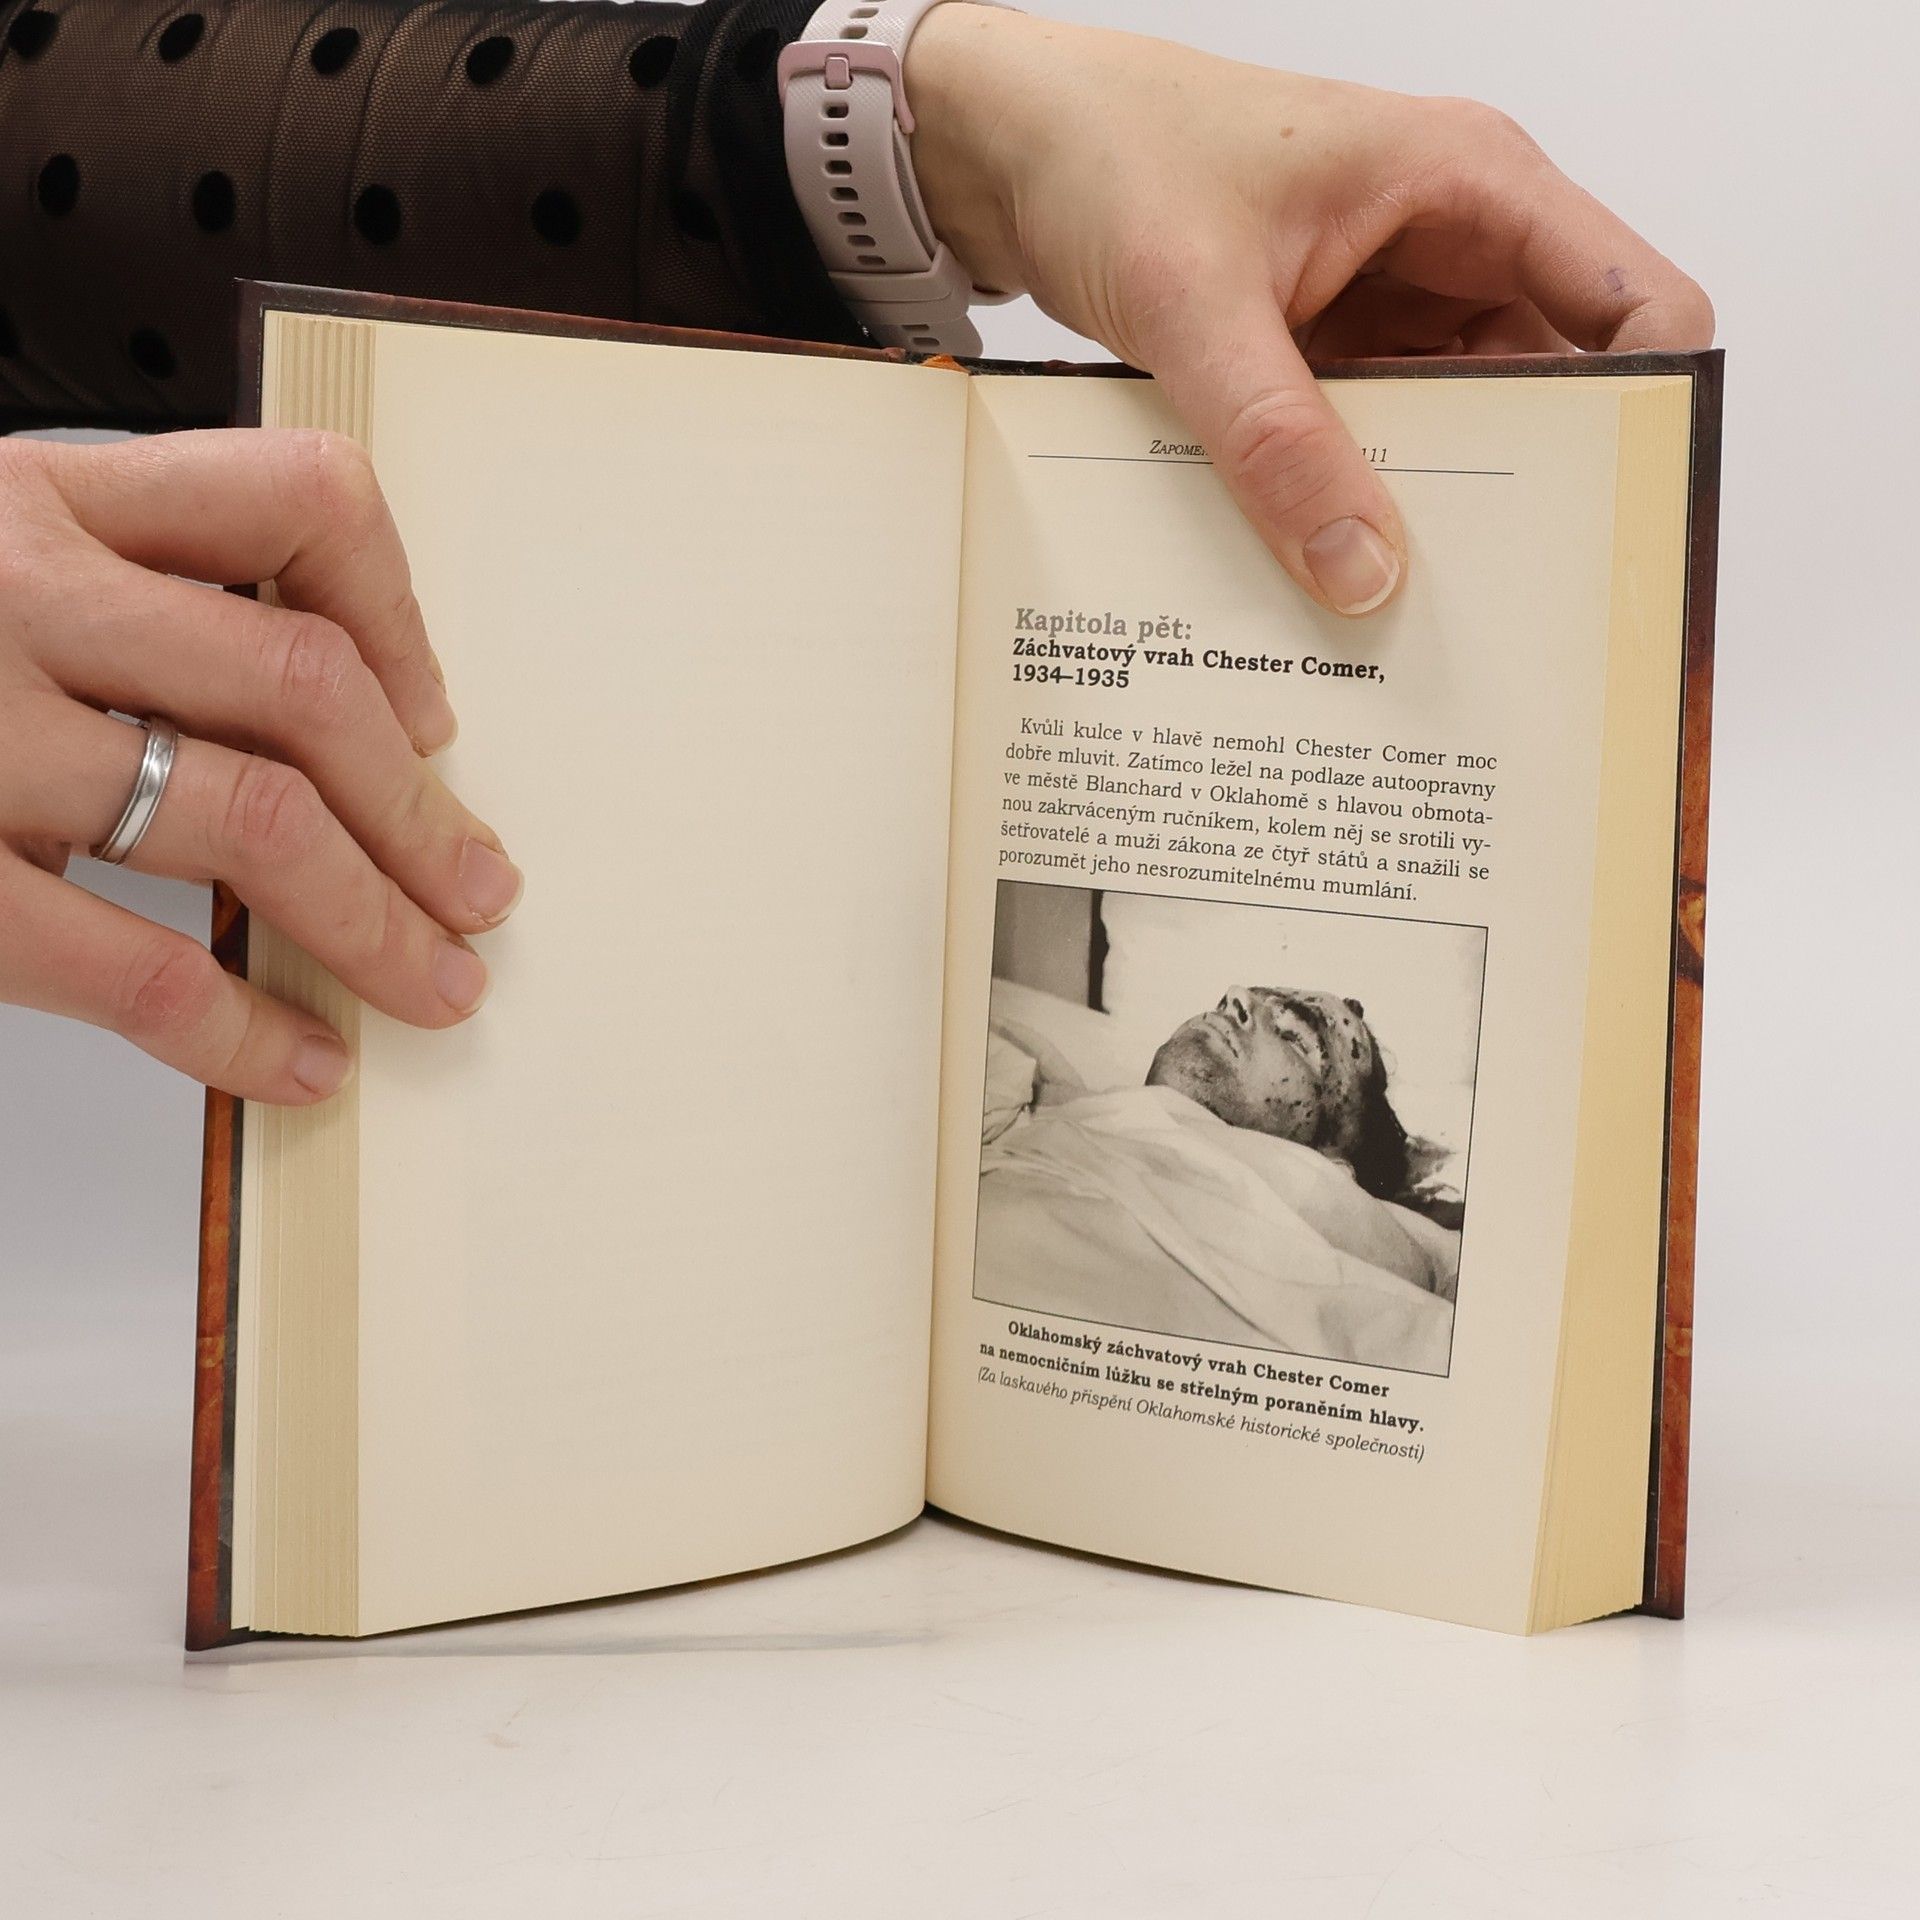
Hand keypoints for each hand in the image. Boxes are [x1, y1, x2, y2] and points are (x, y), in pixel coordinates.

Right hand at [0, 430, 521, 1103]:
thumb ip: (113, 583)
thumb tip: (314, 711)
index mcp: (42, 494)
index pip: (299, 504)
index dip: (403, 619)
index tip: (435, 719)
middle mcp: (15, 591)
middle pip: (306, 690)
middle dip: (424, 814)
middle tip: (482, 893)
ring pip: (252, 820)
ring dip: (377, 923)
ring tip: (438, 984)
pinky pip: (130, 962)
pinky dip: (240, 1029)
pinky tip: (300, 1067)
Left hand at [907, 8, 1713, 615]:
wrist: (1009, 147)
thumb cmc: (1110, 155)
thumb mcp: (1197, 306)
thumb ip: (1279, 443)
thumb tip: (1362, 573)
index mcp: (1471, 185)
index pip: (1635, 304)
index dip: (1648, 419)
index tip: (1620, 533)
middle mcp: (1453, 242)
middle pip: (1558, 385)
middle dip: (1544, 488)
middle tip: (1516, 611)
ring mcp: (1393, 301)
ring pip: (1465, 425)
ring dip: (1445, 505)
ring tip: (1425, 610)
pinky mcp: (1332, 349)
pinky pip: (1381, 438)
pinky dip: (1366, 497)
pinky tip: (1343, 568)